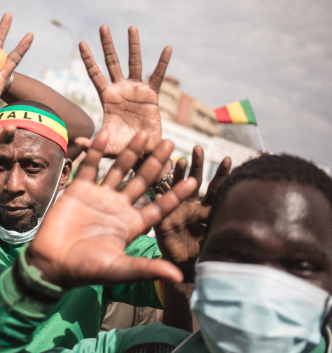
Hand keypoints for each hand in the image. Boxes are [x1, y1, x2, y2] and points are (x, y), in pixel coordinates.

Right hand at [26, 131, 197, 287]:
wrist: (51, 263)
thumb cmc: (86, 270)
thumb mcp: (119, 269)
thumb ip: (147, 269)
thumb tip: (177, 278)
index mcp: (132, 225)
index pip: (159, 207)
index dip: (175, 194)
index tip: (192, 180)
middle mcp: (118, 208)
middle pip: (141, 181)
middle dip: (155, 163)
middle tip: (170, 143)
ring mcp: (99, 197)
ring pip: (119, 170)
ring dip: (130, 152)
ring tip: (144, 134)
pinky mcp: (79, 190)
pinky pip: (89, 166)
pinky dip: (96, 151)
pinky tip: (105, 134)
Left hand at [79, 25, 170, 156]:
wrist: (143, 152)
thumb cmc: (122, 148)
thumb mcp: (105, 145)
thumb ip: (93, 143)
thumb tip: (78, 143)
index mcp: (107, 98)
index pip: (95, 74)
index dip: (88, 59)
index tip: (82, 43)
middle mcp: (121, 90)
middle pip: (112, 62)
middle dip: (107, 45)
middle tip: (103, 27)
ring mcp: (136, 90)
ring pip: (134, 63)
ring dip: (133, 46)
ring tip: (131, 27)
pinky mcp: (152, 95)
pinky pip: (158, 76)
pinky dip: (162, 63)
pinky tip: (167, 48)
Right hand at [154, 146, 230, 268]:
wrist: (186, 270)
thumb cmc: (206, 258)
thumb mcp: (221, 244)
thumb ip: (231, 234)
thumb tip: (256, 226)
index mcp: (207, 211)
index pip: (216, 189)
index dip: (221, 175)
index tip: (228, 158)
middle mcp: (192, 207)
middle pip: (195, 181)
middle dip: (197, 164)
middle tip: (198, 148)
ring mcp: (176, 211)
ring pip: (177, 188)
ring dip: (179, 174)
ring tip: (182, 160)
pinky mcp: (163, 220)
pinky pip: (161, 203)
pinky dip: (161, 192)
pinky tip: (161, 181)